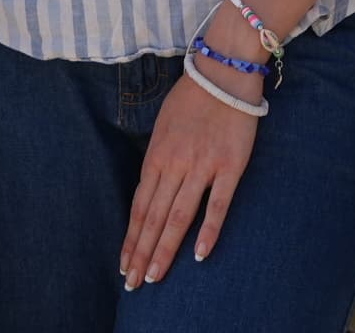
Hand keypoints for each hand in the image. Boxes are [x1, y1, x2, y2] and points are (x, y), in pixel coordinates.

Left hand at [122, 10, 264, 287]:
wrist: (224, 71)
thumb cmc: (192, 97)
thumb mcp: (163, 126)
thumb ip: (157, 159)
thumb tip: (149, 191)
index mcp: (156, 155)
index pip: (139, 207)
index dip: (131, 238)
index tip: (124, 263)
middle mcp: (175, 164)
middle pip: (154, 217)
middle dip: (141, 253)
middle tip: (133, 283)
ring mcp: (202, 166)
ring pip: (178, 217)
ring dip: (164, 250)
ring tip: (154, 277)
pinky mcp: (230, 167)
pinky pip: (217, 205)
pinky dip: (207, 232)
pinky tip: (199, 256)